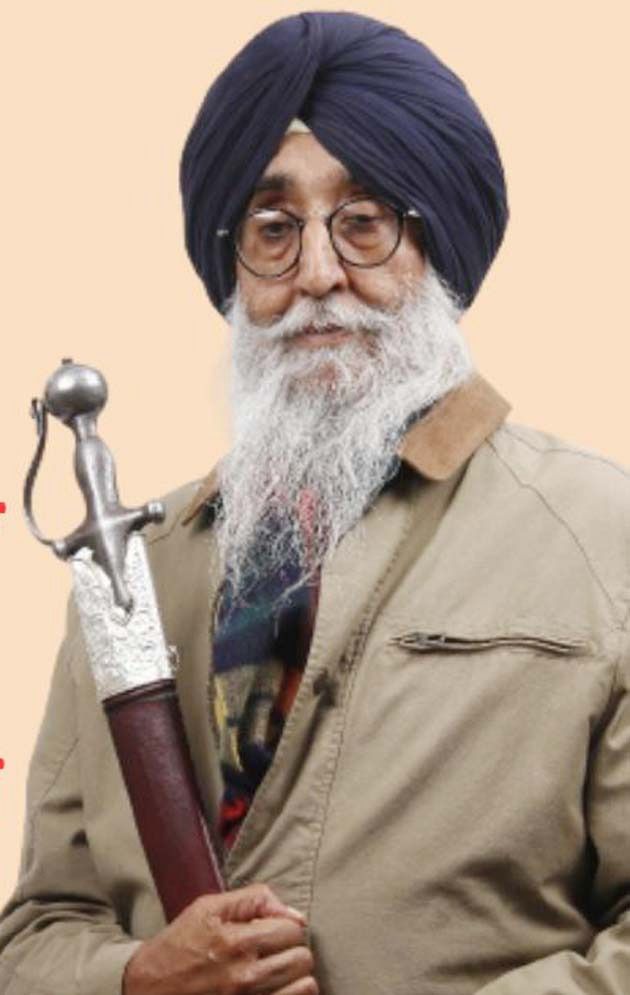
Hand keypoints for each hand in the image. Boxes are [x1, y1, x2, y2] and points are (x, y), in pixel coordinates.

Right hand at [122, 882, 317, 994]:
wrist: (146, 990)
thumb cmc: (179, 945)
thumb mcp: (207, 908)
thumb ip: (254, 899)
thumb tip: (295, 913)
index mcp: (236, 942)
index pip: (293, 930)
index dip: (285, 926)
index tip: (271, 930)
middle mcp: (244, 977)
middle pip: (303, 958)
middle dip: (292, 950)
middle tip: (274, 951)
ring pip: (305, 987)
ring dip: (294, 976)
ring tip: (277, 971)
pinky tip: (276, 989)